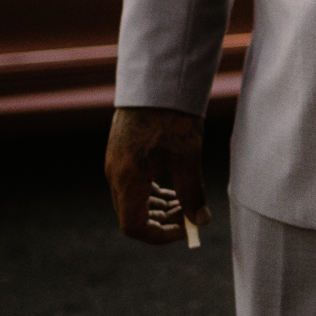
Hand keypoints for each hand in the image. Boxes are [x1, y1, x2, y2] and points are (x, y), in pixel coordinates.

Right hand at [104, 106, 208, 244]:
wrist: (158, 80)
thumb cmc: (173, 118)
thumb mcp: (187, 158)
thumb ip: (192, 194)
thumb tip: (200, 221)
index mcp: (127, 180)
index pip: (134, 227)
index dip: (160, 235)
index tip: (186, 229)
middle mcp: (115, 175)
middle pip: (132, 215)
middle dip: (161, 221)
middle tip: (190, 215)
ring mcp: (116, 163)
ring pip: (132, 199)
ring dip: (158, 206)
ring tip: (185, 201)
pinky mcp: (121, 151)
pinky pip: (132, 183)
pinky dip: (152, 191)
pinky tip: (174, 185)